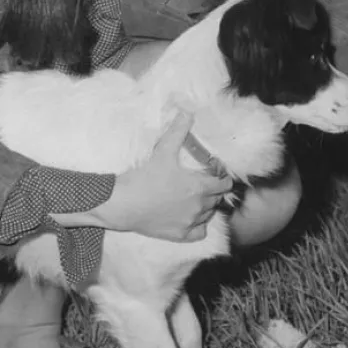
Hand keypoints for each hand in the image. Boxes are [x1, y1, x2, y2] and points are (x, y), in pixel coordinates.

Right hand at [87, 112, 234, 241]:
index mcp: (199, 187)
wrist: (123, 204)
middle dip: (214, 191)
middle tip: (204, 184)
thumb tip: (187, 112)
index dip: (222, 177)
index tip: (216, 174)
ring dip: (206, 207)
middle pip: (217, 200)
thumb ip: (178, 132)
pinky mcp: (179, 235)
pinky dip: (199, 226)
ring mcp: (190, 222)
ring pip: (209, 215)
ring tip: (196, 199)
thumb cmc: (144, 177)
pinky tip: (191, 218)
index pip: (224, 184)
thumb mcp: (163, 151)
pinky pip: (199, 233)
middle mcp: (199, 207)